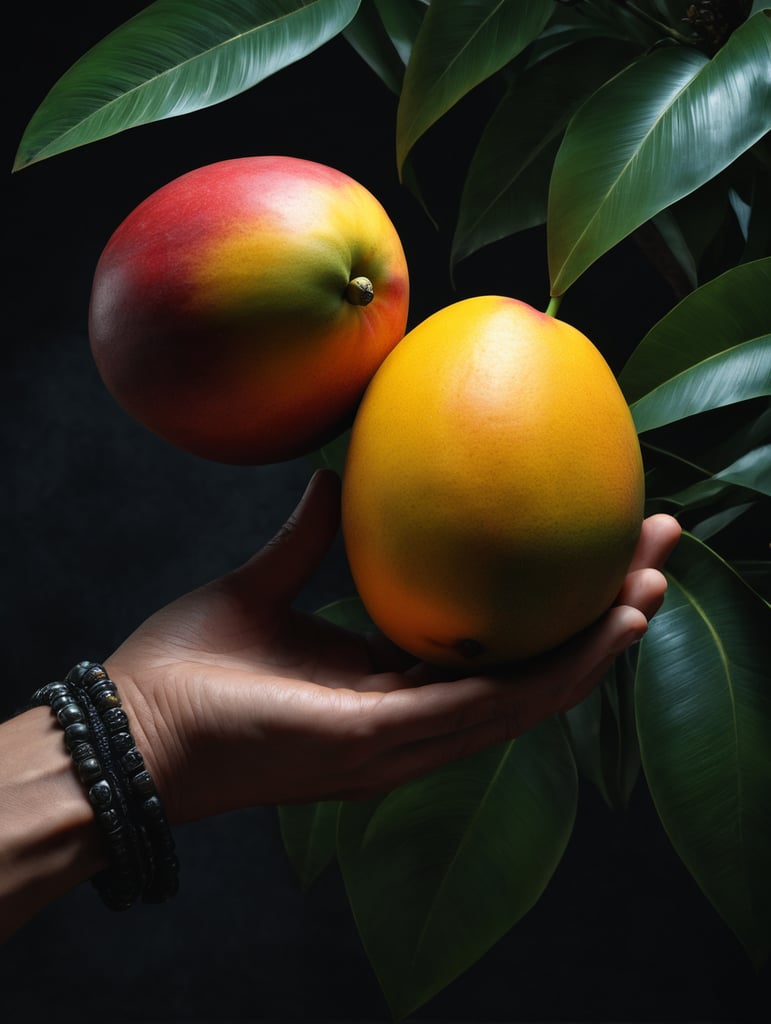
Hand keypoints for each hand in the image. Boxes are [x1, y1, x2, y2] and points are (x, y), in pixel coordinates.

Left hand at [107, 469, 680, 822]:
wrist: (127, 730)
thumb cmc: (186, 671)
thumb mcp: (261, 588)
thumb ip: (305, 541)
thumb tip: (337, 478)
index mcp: (387, 694)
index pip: (490, 655)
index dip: (550, 613)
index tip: (595, 552)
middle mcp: (411, 726)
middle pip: (528, 674)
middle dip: (596, 620)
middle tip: (652, 558)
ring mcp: (401, 742)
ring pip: (527, 695)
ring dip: (593, 644)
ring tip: (648, 585)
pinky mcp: (379, 743)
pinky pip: (485, 706)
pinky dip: (549, 670)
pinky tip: (596, 629)